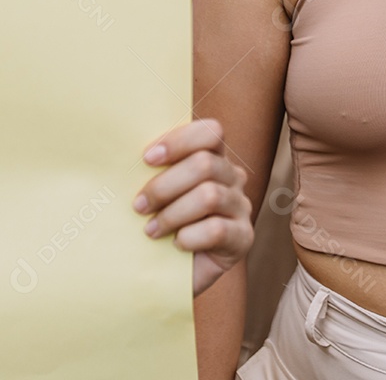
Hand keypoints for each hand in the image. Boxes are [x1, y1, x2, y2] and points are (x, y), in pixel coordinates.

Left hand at [133, 118, 252, 295]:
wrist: (162, 277)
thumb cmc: (153, 227)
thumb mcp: (151, 194)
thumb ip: (150, 171)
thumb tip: (119, 151)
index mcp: (213, 158)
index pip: (210, 132)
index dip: (180, 141)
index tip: (147, 159)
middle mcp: (233, 177)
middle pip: (205, 164)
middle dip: (165, 185)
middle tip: (138, 206)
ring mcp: (241, 206)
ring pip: (210, 196)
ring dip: (172, 214)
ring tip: (150, 231)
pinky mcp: (243, 237)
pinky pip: (217, 229)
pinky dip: (189, 237)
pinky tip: (176, 246)